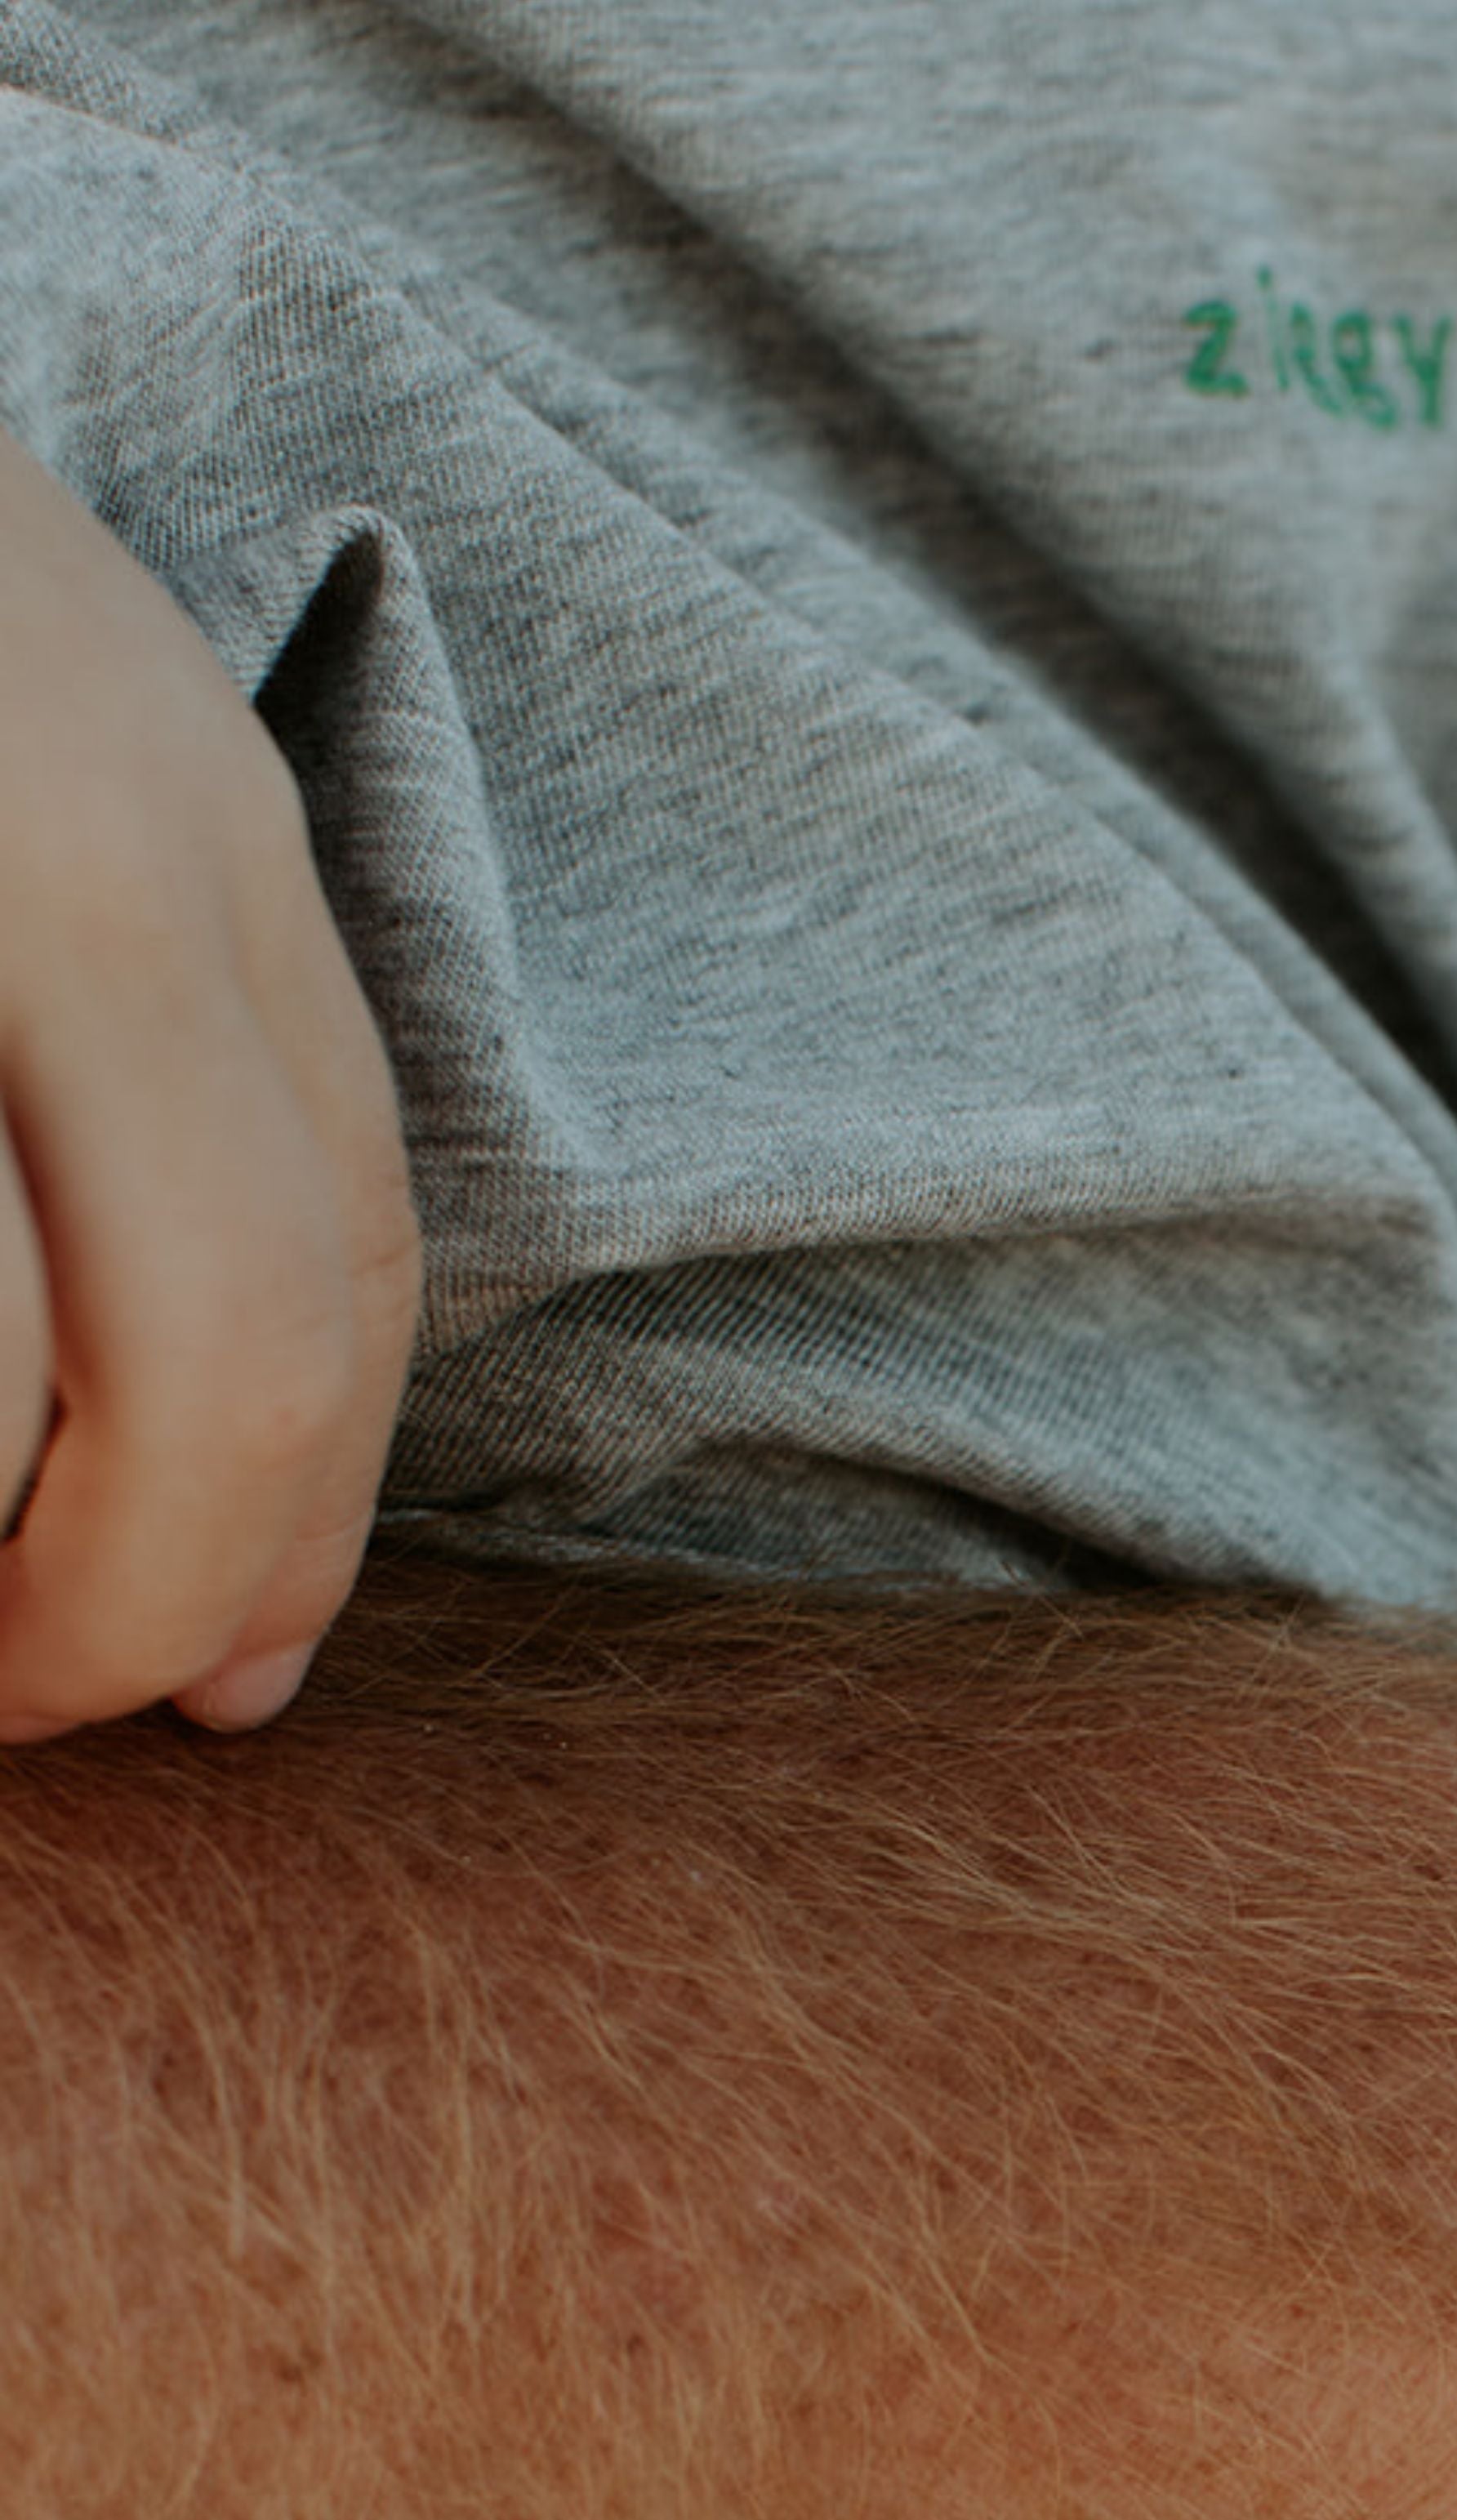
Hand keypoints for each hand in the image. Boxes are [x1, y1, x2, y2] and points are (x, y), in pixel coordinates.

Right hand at [0, 422, 417, 1741]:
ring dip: (8, 1571)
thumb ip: (152, 1085)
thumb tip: (231, 1541)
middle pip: (244, 1344)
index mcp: (189, 827)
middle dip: (160, 1594)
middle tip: (46, 1712)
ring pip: (22, 1361)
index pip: (357, 1259)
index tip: (231, 1685)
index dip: (308, 1529)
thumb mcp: (49, 806)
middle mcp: (88, 837)